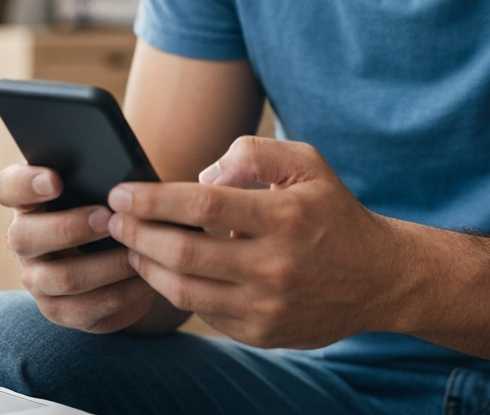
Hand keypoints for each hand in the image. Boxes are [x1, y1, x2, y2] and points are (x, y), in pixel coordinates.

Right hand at [0, 163, 162, 332]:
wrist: (125, 257)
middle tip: (108, 218)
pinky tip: (145, 280)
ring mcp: (38, 279)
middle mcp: (25, 241)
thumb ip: (104, 179)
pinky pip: (85, 308)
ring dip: (104, 265)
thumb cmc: (114, 210)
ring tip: (136, 253)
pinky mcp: (60, 310)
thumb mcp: (106, 191)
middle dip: (69, 227)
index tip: (56, 180)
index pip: (7, 188)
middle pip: (23, 237)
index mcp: (30, 201)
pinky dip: (120, 293)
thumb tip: (124, 181)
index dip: (25, 184)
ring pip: (60, 277)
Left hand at [105, 137, 413, 348]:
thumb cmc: (332, 212)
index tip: (121, 191)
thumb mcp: (307, 163)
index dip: (151, 198)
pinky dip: (175, 290)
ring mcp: (266, 306)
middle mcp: (274, 266)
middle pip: (181, 252)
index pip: (200, 205)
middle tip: (111, 218)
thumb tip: (201, 178)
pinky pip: (203, 312)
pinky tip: (163, 270)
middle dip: (134, 232)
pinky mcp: (261, 334)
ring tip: (130, 244)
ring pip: (183, 290)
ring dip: (145, 265)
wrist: (378, 278)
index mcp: (284, 217)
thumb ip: (252, 154)